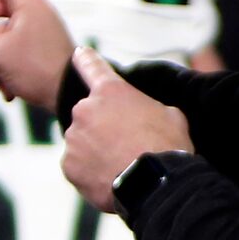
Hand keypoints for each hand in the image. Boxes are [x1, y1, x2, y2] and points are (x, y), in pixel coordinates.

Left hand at [62, 47, 193, 212]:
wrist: (156, 185)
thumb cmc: (167, 147)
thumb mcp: (170, 116)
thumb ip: (149, 108)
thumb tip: (149, 116)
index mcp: (110, 91)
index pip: (92, 66)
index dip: (86, 60)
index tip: (79, 54)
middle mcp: (85, 109)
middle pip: (89, 115)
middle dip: (102, 127)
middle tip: (125, 145)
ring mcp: (74, 138)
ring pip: (82, 142)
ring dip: (96, 150)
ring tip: (121, 166)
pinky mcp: (68, 164)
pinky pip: (77, 166)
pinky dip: (89, 172)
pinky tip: (110, 179)